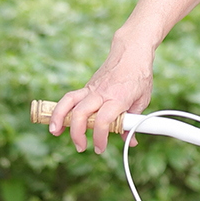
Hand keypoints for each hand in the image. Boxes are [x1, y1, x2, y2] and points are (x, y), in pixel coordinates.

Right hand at [49, 33, 153, 154]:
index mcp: (118, 98)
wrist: (132, 52)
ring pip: (69, 102)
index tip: (100, 148)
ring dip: (59, 118)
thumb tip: (130, 141)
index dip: (100, 137)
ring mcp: (92, 88)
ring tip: (55, 132)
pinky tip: (58, 122)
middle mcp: (102, 93)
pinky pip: (70, 98)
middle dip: (77, 133)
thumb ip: (133, 121)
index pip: (104, 120)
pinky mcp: (86, 86)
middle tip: (81, 147)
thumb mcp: (143, 99)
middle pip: (81, 113)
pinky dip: (61, 109)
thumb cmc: (140, 75)